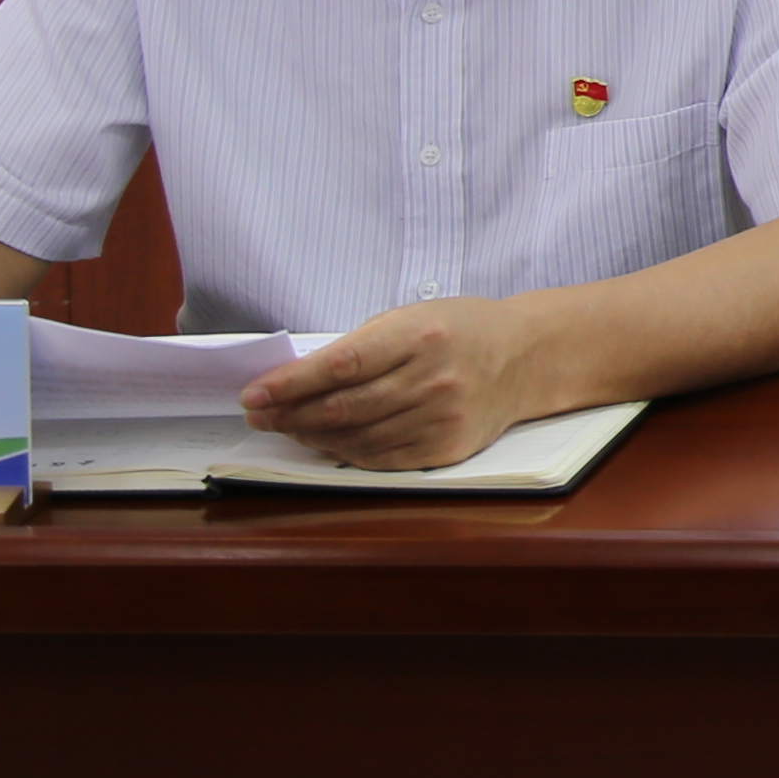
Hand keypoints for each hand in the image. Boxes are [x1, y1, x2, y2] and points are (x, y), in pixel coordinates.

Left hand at [238, 297, 548, 470]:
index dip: (290, 384)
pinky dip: (345, 453)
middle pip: (342, 407)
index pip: (341, 365)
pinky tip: (327, 442)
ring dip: (311, 436)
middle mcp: (434, 378)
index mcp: (421, 335)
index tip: (254, 394)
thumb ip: (358, 349)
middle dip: (289, 414)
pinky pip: (380, 459)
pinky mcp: (446, 448)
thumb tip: (295, 382)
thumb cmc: (458, 331)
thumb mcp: (411, 318)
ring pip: (356, 438)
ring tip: (288, 427)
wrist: (524, 357)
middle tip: (259, 415)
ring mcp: (442, 417)